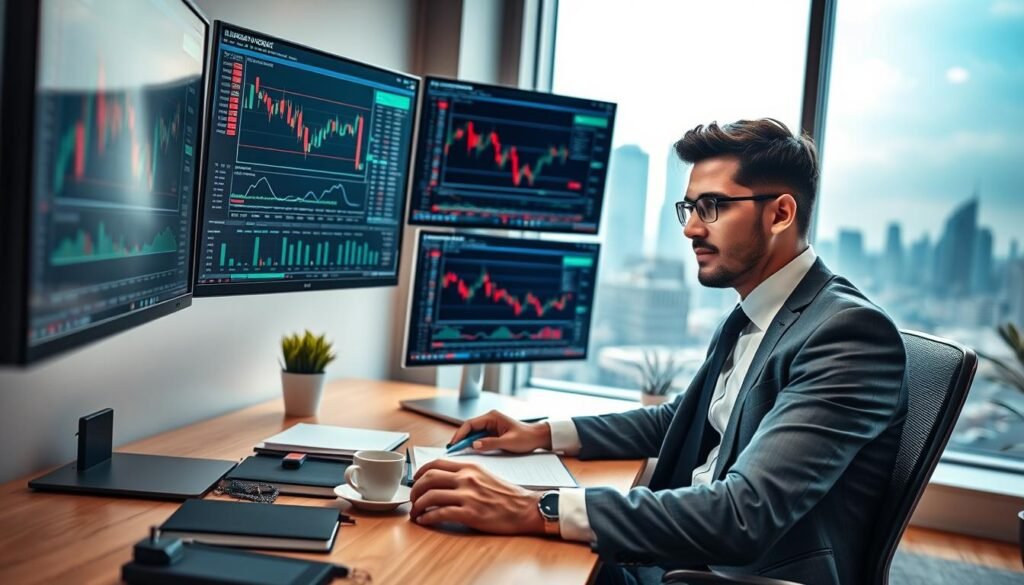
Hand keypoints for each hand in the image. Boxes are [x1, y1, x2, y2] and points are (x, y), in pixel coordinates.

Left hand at [409, 459, 544, 534]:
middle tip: (412, 500)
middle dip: (414, 490)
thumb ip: (465, 474)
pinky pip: (440, 514)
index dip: (419, 473)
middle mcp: (466, 478)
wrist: (525, 508)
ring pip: (430, 497)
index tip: (414, 481)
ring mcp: (468, 496)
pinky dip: (428, 518)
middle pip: (428, 479)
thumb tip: (443, 480)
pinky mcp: (470, 513)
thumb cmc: (506, 494)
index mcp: (469, 467)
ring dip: (417, 506)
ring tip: (415, 514)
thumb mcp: (484, 475)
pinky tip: (425, 521)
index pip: (436, 464)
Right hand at [449, 410, 550, 452]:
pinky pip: (479, 438)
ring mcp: (491, 426)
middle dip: (460, 439)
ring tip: (457, 452)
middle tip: (452, 451)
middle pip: (469, 429)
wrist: (537, 438)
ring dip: (466, 442)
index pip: (470, 424)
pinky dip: (473, 444)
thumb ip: (490, 443)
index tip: (453, 445)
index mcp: (492, 417)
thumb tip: (474, 445)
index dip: (460, 434)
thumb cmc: (526, 438)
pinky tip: (468, 452)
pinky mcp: (492, 433)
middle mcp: (490, 419)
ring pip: (473, 434)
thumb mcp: (508, 442)